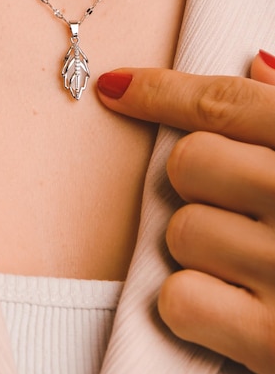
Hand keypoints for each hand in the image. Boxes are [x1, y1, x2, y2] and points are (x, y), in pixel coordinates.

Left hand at [97, 50, 274, 373]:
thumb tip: (254, 62)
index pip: (225, 102)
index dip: (161, 91)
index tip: (116, 87)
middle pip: (189, 162)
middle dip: (201, 185)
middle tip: (241, 209)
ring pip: (181, 233)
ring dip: (204, 251)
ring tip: (257, 266)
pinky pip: (180, 300)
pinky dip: (197, 307)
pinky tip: (239, 311)